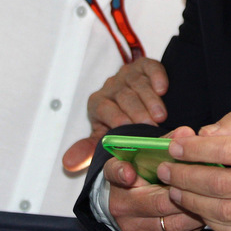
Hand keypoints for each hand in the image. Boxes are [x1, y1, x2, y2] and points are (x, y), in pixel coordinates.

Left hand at [62, 57, 169, 171]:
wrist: (138, 109)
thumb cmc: (118, 126)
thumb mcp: (103, 139)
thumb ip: (88, 150)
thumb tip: (68, 163)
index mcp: (98, 103)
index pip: (103, 108)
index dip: (115, 117)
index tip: (127, 127)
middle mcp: (111, 87)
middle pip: (123, 96)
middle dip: (137, 111)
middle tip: (151, 126)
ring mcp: (128, 75)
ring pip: (138, 83)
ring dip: (150, 99)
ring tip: (161, 116)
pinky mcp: (144, 66)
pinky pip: (149, 67)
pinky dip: (157, 76)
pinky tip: (163, 89)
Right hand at [107, 128, 203, 230]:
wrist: (128, 204)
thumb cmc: (142, 174)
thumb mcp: (147, 154)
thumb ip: (166, 142)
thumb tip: (187, 133)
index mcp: (117, 178)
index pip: (115, 173)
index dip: (122, 172)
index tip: (129, 173)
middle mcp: (121, 207)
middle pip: (158, 202)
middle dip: (187, 192)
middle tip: (209, 182)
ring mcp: (134, 229)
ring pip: (173, 223)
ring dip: (196, 210)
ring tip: (212, 198)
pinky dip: (194, 226)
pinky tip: (204, 212)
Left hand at [157, 112, 230, 230]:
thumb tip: (204, 136)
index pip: (223, 151)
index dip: (193, 151)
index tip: (174, 148)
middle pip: (218, 185)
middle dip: (184, 178)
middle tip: (166, 171)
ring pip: (222, 213)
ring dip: (193, 203)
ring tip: (177, 192)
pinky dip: (213, 224)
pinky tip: (201, 212)